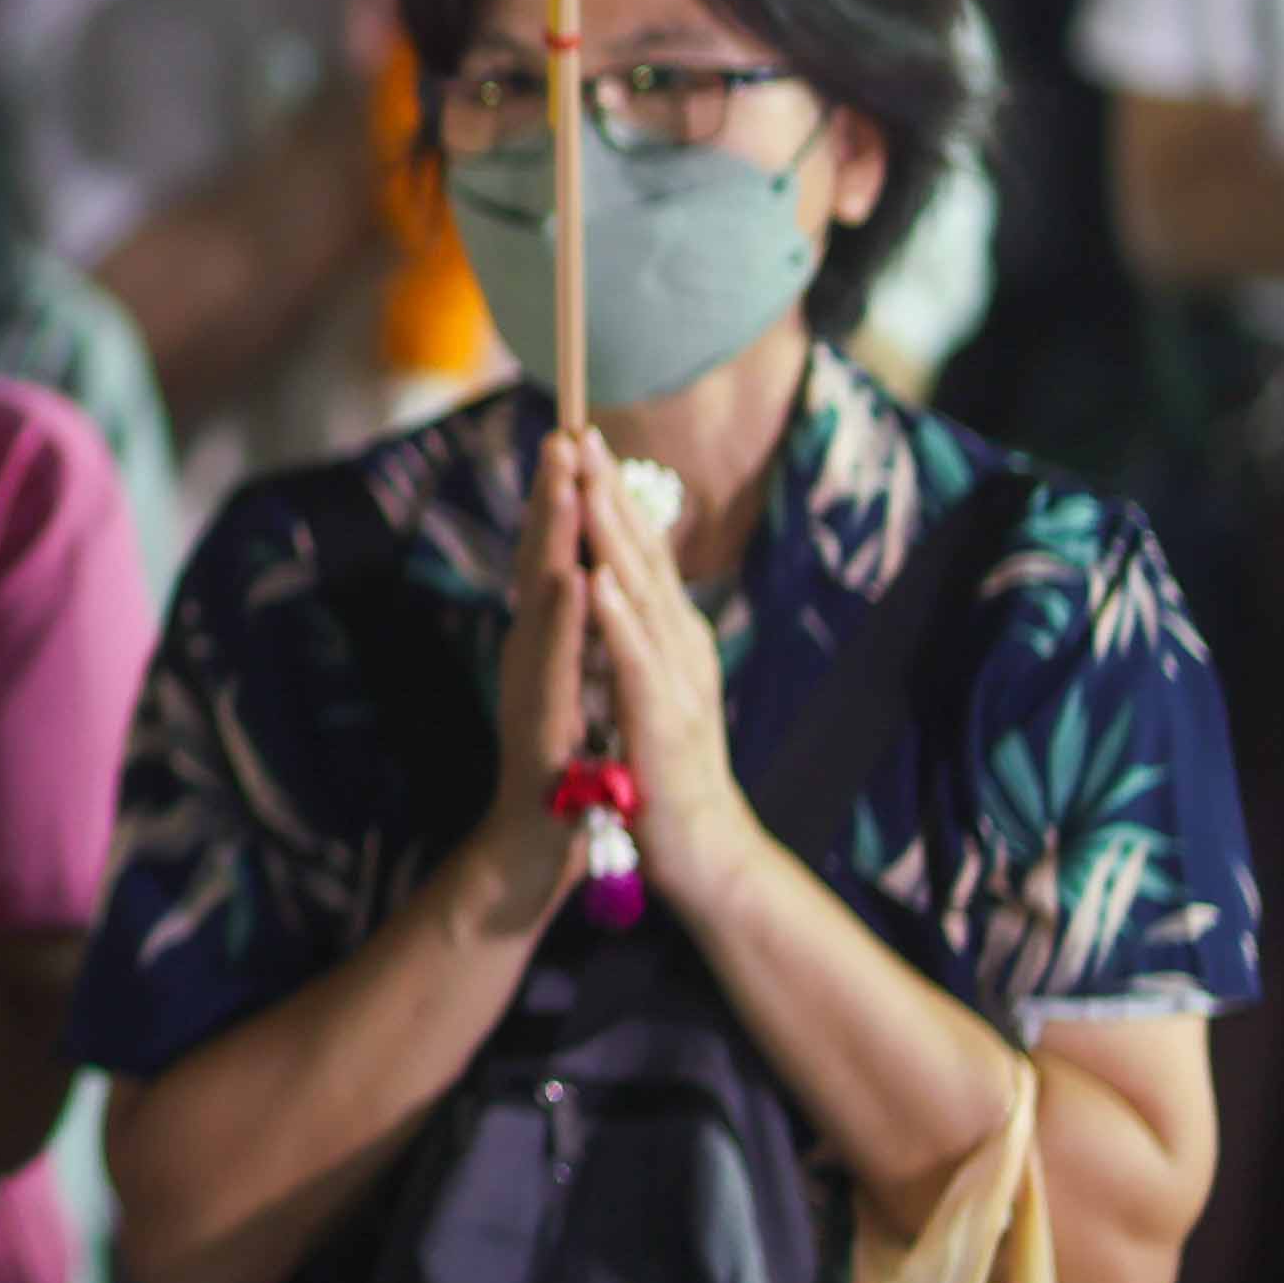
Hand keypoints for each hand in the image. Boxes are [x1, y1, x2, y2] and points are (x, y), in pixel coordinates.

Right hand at [471, 429, 603, 931]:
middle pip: (542, 561)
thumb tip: (586, 574)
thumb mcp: (578, 689)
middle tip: (562, 433)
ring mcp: (531, 685)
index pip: (559, 557)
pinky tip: (575, 580)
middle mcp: (532, 652)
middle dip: (554, 496)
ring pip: (541, 599)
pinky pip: (556, 663)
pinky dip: (565, 618)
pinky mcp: (540, 724)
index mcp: (550, 642)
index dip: (567, 499)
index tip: (577, 437)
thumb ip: (576, 635)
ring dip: (553, 538)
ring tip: (566, 483)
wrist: (539, 851)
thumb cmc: (565, 771)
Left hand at [570, 445, 760, 920]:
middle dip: (609, 494)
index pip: (638, 553)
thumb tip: (620, 577)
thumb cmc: (666, 765)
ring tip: (585, 482)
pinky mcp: (662, 719)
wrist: (703, 848)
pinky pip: (634, 660)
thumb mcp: (651, 683)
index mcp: (669, 634)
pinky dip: (616, 618)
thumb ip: (641, 633)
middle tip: (581, 434)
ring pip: (639, 593)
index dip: (612, 497)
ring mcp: (673, 679)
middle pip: (641, 556)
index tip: (580, 441)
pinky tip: (597, 581)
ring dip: (612, 536)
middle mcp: (677, 644)